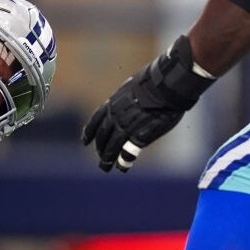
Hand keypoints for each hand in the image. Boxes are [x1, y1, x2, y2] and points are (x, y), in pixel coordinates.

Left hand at [82, 35, 214, 171]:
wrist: (165, 85)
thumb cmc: (155, 82)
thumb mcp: (132, 87)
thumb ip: (127, 99)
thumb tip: (129, 100)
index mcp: (113, 103)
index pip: (96, 120)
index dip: (90, 132)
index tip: (85, 141)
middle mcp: (116, 116)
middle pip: (103, 136)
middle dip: (101, 148)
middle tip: (101, 158)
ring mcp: (127, 126)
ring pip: (113, 146)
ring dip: (108, 158)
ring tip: (105, 167)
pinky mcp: (140, 136)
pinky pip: (129, 151)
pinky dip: (124, 160)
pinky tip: (123, 167)